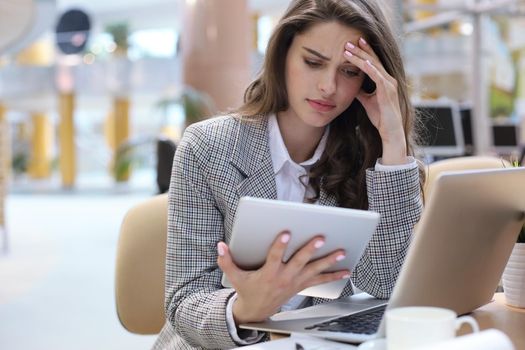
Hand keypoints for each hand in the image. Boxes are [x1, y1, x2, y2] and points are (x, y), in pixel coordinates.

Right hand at [217, 232, 349, 323]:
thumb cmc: (247, 290)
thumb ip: (227, 261)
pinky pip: (320, 280)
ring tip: (341, 252)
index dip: (280, 245)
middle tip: (320, 238)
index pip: (275, 257)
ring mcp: (295, 282)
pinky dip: (333, 276)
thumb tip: (220, 246)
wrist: (257, 312)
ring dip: (329, 262)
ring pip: (314, 270)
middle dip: (311, 249)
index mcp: (268, 273)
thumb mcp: (235, 277)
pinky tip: (346, 271)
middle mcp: (284, 278)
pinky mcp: (301, 285)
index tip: (287, 233)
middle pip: (300, 261)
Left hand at [343, 37, 406, 164]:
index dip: (363, 53)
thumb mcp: (366, 101)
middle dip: (361, 50)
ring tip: (349, 49)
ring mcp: (389, 84)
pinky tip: (362, 62)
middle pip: (373, 60)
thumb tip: (352, 85)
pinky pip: (378, 77)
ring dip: (361, 57)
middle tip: (348, 41)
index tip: (352, 45)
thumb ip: (361, 91)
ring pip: (373, 66)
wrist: (389, 131)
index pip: (373, 62)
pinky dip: (370, 69)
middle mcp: (389, 79)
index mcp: (385, 81)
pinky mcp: (387, 91)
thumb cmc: (380, 117)